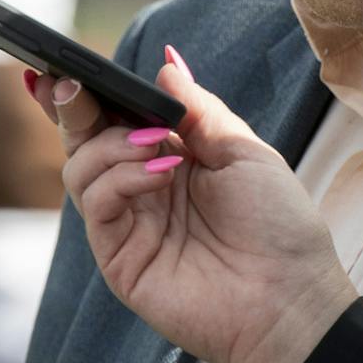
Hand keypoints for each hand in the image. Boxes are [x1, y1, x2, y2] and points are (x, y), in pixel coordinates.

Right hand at [28, 49, 358, 362]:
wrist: (290, 297)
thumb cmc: (277, 225)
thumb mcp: (242, 150)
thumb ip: (197, 108)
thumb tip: (164, 64)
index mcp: (170, 159)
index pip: (116, 120)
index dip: (91, 93)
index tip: (72, 66)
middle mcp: (141, 190)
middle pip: (85, 141)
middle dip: (75, 107)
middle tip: (73, 84)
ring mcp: (128, 225)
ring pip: (80, 169)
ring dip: (111, 144)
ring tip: (154, 143)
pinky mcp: (118, 258)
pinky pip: (96, 204)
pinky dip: (119, 178)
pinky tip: (160, 174)